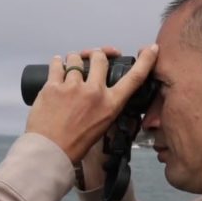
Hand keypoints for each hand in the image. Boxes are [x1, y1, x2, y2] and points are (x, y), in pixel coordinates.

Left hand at [25, 44, 157, 163]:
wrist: (50, 152)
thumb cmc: (76, 144)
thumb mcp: (102, 126)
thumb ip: (106, 106)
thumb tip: (103, 91)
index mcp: (110, 104)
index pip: (134, 78)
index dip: (145, 61)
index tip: (151, 49)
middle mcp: (94, 92)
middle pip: (100, 58)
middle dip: (96, 55)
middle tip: (92, 58)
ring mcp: (73, 87)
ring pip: (75, 58)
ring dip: (74, 59)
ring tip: (70, 66)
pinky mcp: (52, 86)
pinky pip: (56, 65)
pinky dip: (57, 63)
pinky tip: (57, 64)